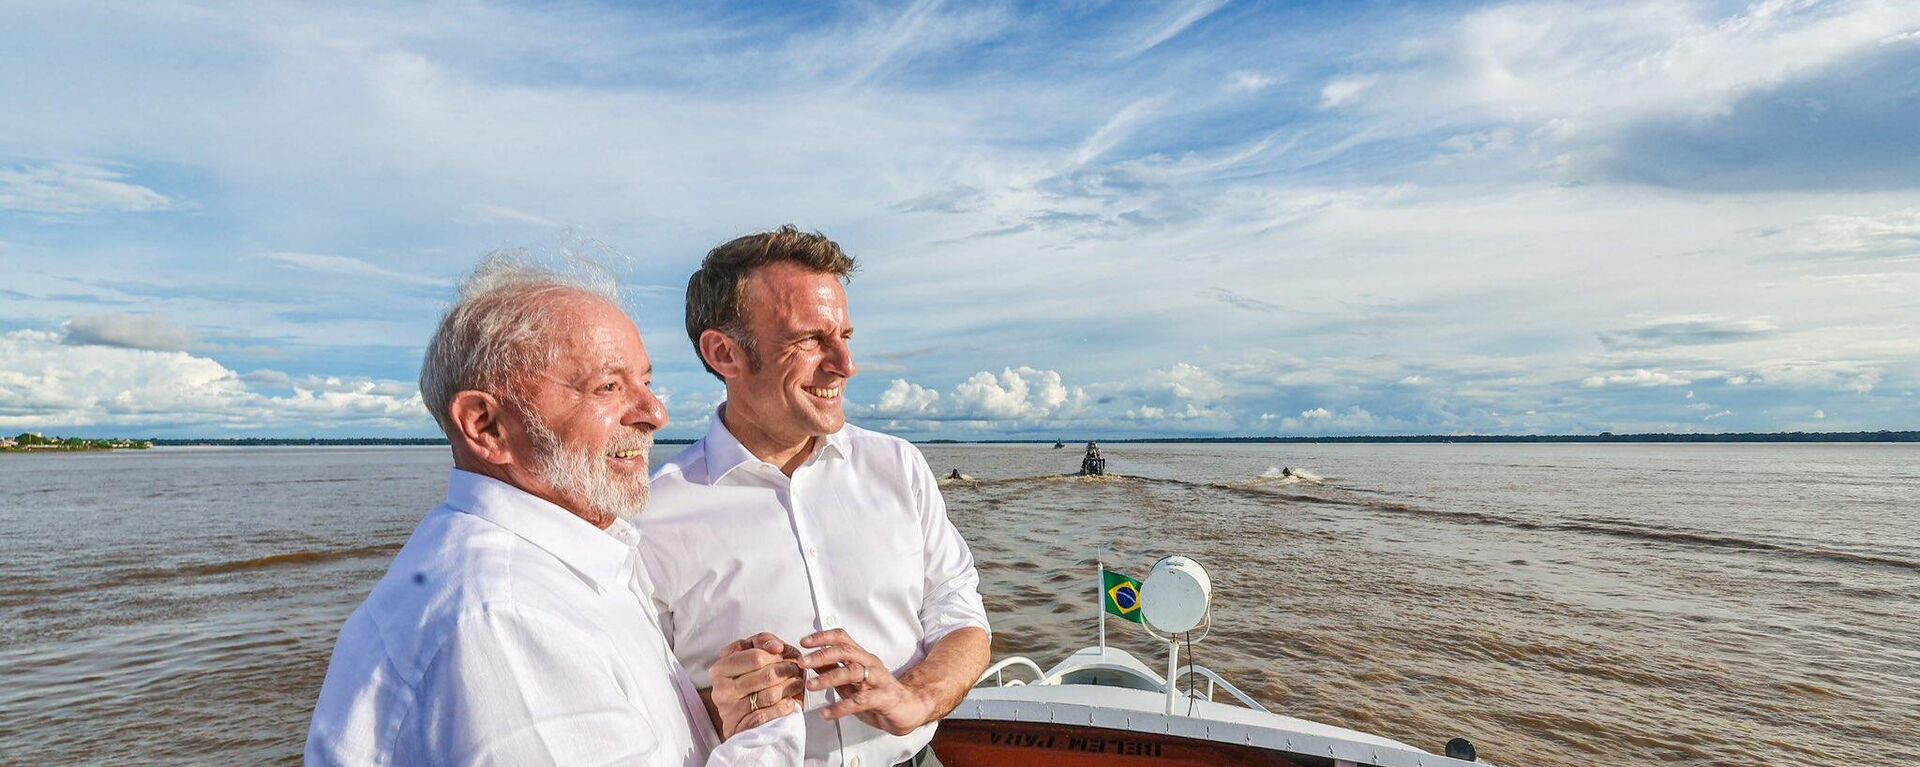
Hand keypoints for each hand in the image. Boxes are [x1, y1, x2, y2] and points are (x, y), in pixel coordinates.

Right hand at [708, 632, 803, 738]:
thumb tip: (776, 647)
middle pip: (767, 675)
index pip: (756, 656)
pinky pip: (768, 715)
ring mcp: (729, 711)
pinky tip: (789, 703)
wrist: (741, 717)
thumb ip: (762, 642)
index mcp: (720, 669)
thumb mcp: (752, 653)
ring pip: (770, 695)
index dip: (775, 656)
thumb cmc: (750, 679)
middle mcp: (721, 690)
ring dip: (790, 688)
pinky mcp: (740, 728)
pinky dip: (783, 708)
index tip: (784, 656)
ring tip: (796, 683)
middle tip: (796, 670)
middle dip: (787, 670)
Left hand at [797, 628, 932, 735]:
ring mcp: (878, 680)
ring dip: (828, 678)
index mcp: (862, 658)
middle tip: (803, 662)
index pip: (842, 639)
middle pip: (845, 651)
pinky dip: (841, 707)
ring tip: (810, 686)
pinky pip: (860, 701)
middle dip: (822, 655)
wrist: (909, 710)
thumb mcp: (852, 683)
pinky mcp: (884, 698)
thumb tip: (811, 662)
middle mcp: (870, 664)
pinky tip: (827, 713)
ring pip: (853, 672)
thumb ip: (833, 671)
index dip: (823, 637)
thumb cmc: (879, 695)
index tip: (804, 642)